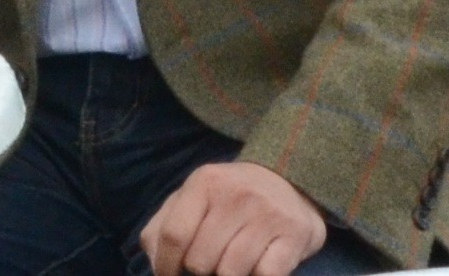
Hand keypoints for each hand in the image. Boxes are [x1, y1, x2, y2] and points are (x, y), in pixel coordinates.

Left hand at [140, 161, 326, 275]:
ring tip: (232, 263)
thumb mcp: (194, 197)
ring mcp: (267, 214)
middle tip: (209, 263)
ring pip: (230, 273)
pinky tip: (257, 265)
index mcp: (205, 182)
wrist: (289, 182)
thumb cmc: (230, 197)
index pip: (174, 234)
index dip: (166, 266)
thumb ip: (164, 224)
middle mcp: (236, 194)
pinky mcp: (293, 236)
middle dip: (200, 271)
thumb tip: (155, 261)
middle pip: (200, 260)